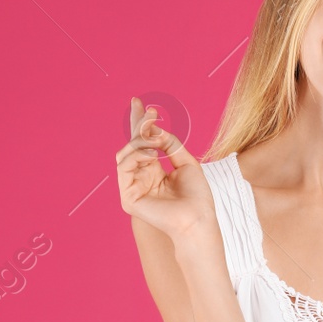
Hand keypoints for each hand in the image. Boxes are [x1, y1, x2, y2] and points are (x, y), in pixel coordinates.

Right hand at [115, 98, 217, 243]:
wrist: (198, 219)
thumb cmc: (197, 196)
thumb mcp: (186, 162)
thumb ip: (170, 144)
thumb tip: (155, 129)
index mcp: (154, 171)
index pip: (142, 144)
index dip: (139, 123)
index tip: (138, 102)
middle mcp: (141, 178)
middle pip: (131, 145)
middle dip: (139, 126)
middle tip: (151, 112)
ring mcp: (132, 188)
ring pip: (125, 154)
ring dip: (141, 142)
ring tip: (156, 142)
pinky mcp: (128, 197)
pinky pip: (124, 167)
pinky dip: (136, 156)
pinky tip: (151, 155)